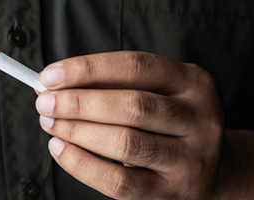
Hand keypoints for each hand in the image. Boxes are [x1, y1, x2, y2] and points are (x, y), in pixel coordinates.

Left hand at [36, 51, 222, 198]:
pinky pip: (119, 181)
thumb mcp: (152, 94)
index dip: (88, 69)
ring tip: (49, 123)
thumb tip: (50, 85)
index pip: (136, 66)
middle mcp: (198, 119)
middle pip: (131, 105)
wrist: (209, 171)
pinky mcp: (170, 191)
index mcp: (193, 82)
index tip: (50, 76)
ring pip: (125, 142)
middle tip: (44, 103)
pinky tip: (59, 148)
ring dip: (77, 131)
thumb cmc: (166, 125)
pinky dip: (81, 164)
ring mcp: (189, 159)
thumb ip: (107, 86)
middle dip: (78, 103)